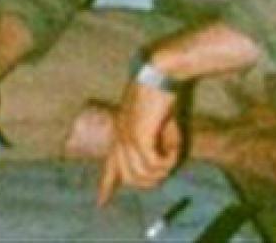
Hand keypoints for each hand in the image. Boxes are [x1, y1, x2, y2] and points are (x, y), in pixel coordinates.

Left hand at [97, 81, 180, 204]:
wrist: (159, 72)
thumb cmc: (160, 93)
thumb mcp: (155, 120)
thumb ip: (155, 142)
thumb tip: (161, 166)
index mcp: (120, 130)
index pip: (109, 163)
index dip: (106, 185)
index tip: (101, 203)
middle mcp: (120, 137)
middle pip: (128, 177)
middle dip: (149, 181)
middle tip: (167, 168)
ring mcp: (128, 138)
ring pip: (141, 175)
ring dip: (162, 170)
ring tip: (173, 154)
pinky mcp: (139, 138)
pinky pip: (154, 165)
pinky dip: (168, 161)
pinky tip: (174, 148)